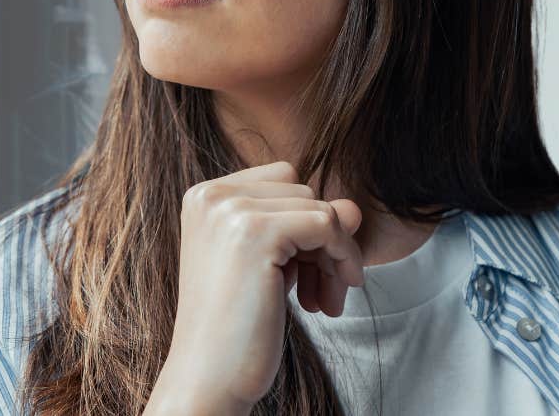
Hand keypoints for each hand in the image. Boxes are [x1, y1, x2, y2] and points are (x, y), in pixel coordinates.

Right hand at [144, 160, 364, 414]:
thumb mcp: (270, 265)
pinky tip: (329, 302)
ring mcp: (231, 211)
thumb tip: (354, 207)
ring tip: (324, 301)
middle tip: (321, 294)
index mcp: (203, 197)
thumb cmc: (235, 327)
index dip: (304, 223)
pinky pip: (328, 224)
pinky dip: (341, 259)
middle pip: (303, 192)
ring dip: (334, 256)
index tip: (304, 273)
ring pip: (319, 208)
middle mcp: (211, 195)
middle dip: (322, 243)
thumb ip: (305, 227)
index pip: (282, 181)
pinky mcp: (256, 232)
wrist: (207, 377)